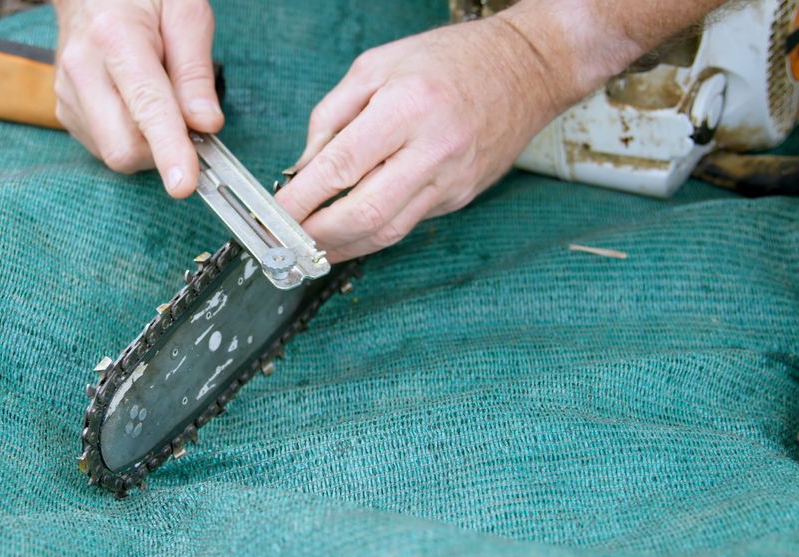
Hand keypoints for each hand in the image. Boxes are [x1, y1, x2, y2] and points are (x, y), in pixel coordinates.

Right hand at [52, 0, 222, 196]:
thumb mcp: (185, 12)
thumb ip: (195, 71)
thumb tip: (206, 124)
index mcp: (114, 37)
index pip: (146, 107)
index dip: (169, 149)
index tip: (184, 183)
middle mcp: (82, 69)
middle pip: (124, 147)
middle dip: (163, 149)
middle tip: (185, 116)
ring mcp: (68, 94)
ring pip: (115, 153)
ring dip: (148, 141)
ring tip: (156, 95)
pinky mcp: (66, 112)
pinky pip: (106, 147)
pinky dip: (131, 137)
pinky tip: (134, 103)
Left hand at [274, 16, 572, 262]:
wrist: (527, 69)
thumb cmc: (449, 60)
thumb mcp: (376, 66)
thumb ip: (332, 116)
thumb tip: (303, 166)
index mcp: (407, 108)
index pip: (341, 165)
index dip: (302, 197)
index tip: (274, 213)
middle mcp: (433, 149)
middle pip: (364, 212)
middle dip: (317, 234)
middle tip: (286, 242)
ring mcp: (451, 179)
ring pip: (388, 230)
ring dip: (342, 247)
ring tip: (308, 250)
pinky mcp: (461, 196)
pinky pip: (407, 224)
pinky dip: (371, 236)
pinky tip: (346, 237)